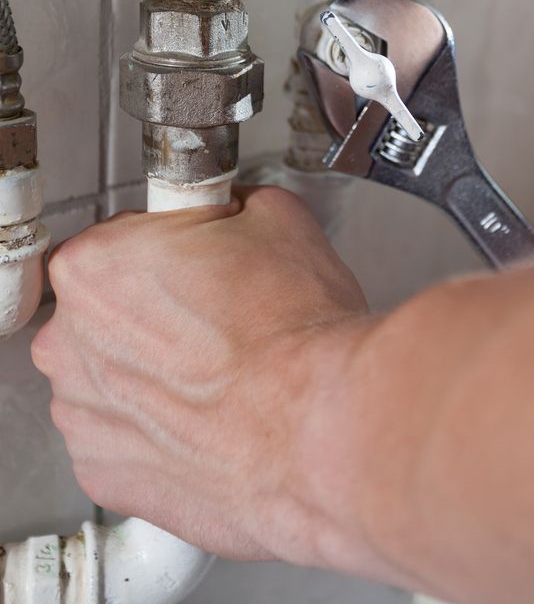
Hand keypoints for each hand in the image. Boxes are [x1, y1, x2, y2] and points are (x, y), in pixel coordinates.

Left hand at [31, 187, 367, 562]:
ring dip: (151, 374)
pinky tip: (206, 419)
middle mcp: (68, 341)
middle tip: (217, 318)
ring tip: (218, 373)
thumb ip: (226, 205)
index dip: (165, 249)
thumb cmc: (294, 334)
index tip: (193, 263)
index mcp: (94, 265)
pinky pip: (119, 437)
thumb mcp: (273, 215)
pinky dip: (155, 431)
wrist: (321, 428)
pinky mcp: (103, 473)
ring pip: (110, 378)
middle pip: (104, 311)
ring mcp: (80, 415)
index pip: (114, 239)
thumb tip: (229, 211)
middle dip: (153, 312)